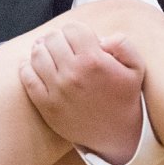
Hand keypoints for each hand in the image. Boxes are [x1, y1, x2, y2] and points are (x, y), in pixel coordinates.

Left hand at [19, 22, 146, 164]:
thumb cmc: (125, 98)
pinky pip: (27, 77)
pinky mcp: (45, 105)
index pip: (72, 28)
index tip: (80, 40)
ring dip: (42, 50)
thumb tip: (102, 37)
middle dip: (59, 38)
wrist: (117, 136)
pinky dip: (28, 67)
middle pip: (52, 38)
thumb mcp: (136, 68)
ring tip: (50, 53)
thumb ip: (123, 44)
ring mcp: (56, 90)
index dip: (76, 31)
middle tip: (64, 46)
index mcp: (94, 61)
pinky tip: (36, 66)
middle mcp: (73, 74)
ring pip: (37, 54)